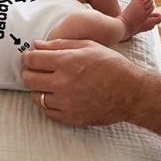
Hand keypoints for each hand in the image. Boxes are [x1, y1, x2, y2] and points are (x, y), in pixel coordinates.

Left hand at [21, 38, 143, 126]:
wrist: (130, 93)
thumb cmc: (112, 65)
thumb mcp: (89, 46)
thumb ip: (60, 44)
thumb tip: (37, 45)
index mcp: (66, 61)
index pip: (32, 59)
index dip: (29, 57)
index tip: (32, 58)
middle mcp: (62, 82)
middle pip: (29, 79)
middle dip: (29, 73)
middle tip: (37, 71)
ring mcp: (65, 102)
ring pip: (36, 97)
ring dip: (39, 89)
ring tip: (50, 85)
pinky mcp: (70, 117)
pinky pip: (48, 112)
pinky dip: (50, 105)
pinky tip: (59, 98)